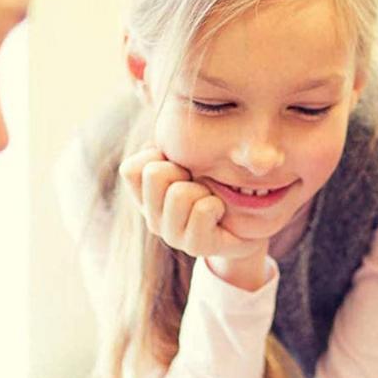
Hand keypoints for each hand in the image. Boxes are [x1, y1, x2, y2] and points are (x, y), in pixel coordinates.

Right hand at [120, 147, 268, 288]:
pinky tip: (219, 213)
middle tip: (198, 183)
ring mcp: (172, 235)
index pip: (130, 170)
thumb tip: (156, 130)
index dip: (156, 156)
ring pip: (180, 193)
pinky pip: (203, 210)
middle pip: (155, 174)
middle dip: (182, 169)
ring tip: (209, 200)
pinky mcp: (195, 246)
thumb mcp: (191, 161)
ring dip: (202, 190)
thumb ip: (172, 147)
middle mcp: (153, 219)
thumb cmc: (217, 186)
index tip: (179, 166)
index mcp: (146, 197)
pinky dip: (217, 205)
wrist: (248, 227)